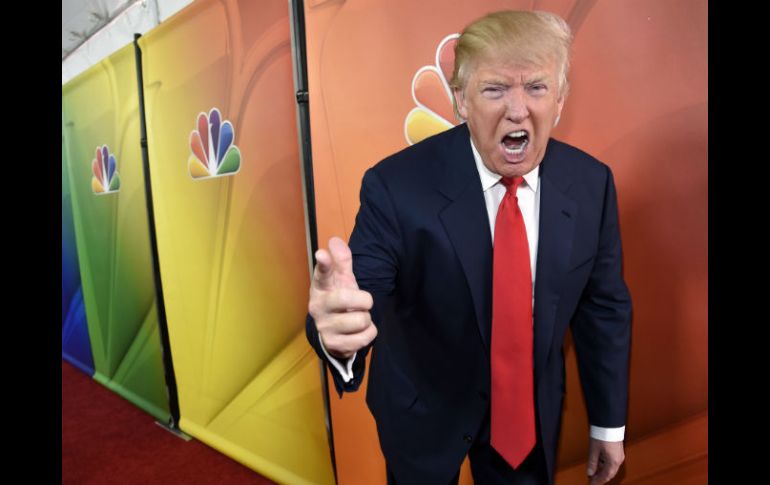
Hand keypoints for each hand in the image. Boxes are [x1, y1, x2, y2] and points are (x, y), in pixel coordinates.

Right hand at [308, 237, 377, 358]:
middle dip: (364, 299)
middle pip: (346, 297)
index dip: (324, 264)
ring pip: (360, 320)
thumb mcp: (342, 280)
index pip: (321, 273)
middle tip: (363, 302)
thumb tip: (335, 240)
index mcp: (320, 287)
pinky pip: (364, 338)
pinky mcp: (333, 345)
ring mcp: (324, 327)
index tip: (322, 254)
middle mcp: (318, 307)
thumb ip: (342, 261)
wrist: (334, 334)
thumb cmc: (339, 301)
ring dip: (366, 319)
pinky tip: (359, 333)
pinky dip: (369, 334)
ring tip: (358, 318)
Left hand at [587, 438, 623, 484]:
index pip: (605, 477)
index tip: (592, 484)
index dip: (598, 482)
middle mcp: (618, 460)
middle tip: (592, 481)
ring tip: (594, 473)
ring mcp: (619, 455)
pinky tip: (598, 464)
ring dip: (602, 471)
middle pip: (609, 473)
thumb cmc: (603, 434)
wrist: (609, 423)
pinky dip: (605, 465)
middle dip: (601, 478)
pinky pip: (612, 462)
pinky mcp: (618, 450)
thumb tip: (590, 472)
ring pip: (611, 468)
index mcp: (613, 462)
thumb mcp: (594, 450)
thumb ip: (592, 463)